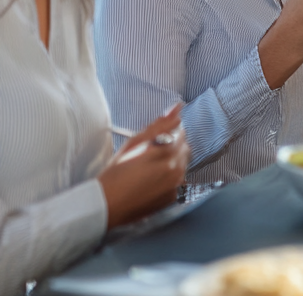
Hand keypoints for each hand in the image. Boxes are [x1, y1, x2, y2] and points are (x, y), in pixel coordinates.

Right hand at [98, 104, 189, 228]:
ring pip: (182, 164)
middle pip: (184, 148)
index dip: (168, 133)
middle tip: (150, 152)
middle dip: (172, 146)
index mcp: (167, 153)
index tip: (156, 138)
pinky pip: (178, 181)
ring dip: (171, 162)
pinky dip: (169, 178)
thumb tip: (176, 110)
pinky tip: (151, 181)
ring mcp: (176, 185)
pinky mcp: (172, 197)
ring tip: (148, 168)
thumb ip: (159, 126)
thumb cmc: (115, 174)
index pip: (180, 133)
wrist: (106, 205)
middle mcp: (176, 170)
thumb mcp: (134, 144)